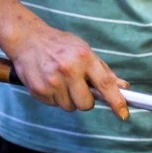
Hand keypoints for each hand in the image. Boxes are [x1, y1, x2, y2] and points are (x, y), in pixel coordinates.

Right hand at [4, 24, 130, 118]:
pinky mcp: (39, 90)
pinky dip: (56, 97)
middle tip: (79, 87)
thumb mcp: (85, 51)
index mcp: (84, 58)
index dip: (117, 102)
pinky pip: (55, 105)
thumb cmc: (60, 45)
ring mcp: (52, 81)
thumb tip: (123, 87)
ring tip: (62, 81)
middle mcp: (69, 70)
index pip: (105, 85)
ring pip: (70, 107)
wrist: (27, 39)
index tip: (124, 114)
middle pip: (87, 104)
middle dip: (86, 100)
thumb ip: (104, 71)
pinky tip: (51, 82)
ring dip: (69, 99)